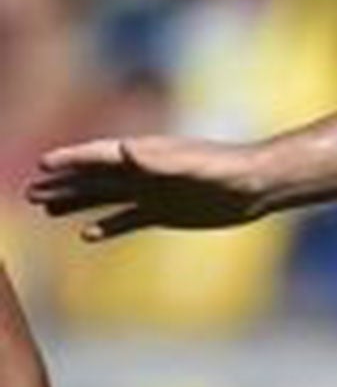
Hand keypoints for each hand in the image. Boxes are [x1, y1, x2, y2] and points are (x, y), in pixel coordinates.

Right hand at [25, 136, 267, 239]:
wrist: (258, 184)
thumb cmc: (228, 169)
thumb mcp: (193, 164)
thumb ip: (158, 160)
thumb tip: (125, 152)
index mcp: (147, 154)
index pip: (100, 155)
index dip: (72, 159)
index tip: (43, 163)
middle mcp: (145, 172)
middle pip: (94, 177)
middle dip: (62, 183)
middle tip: (29, 191)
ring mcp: (154, 192)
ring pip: (105, 197)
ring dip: (76, 202)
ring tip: (45, 208)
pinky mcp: (166, 212)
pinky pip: (129, 219)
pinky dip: (108, 226)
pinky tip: (88, 234)